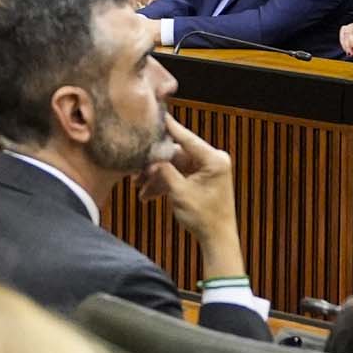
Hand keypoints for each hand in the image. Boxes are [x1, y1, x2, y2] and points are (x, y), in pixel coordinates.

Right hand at [146, 117, 243, 258]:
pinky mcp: (201, 179)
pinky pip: (179, 175)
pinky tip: (147, 195)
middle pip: (176, 154)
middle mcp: (212, 160)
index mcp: (213, 159)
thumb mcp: (179, 192)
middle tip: (135, 170)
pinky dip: (165, 184)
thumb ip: (164, 171)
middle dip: (155, 165)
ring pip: (174, 166)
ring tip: (138, 188)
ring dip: (157, 177)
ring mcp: (207, 169)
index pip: (186, 138)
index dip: (169, 127)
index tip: (156, 113)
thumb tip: (151, 156)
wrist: (217, 239)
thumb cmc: (204, 217)